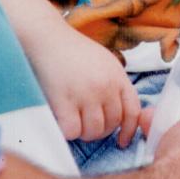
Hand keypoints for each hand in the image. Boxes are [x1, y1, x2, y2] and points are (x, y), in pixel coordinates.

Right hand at [22, 25, 141, 144]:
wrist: (46, 37)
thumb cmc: (72, 50)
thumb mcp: (103, 61)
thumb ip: (113, 83)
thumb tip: (117, 112)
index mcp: (117, 75)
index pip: (132, 110)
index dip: (129, 130)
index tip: (121, 141)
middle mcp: (106, 86)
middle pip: (111, 124)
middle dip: (100, 131)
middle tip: (86, 124)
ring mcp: (86, 94)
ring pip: (93, 131)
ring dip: (83, 132)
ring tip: (73, 121)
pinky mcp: (65, 100)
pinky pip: (72, 130)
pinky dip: (67, 131)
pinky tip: (61, 121)